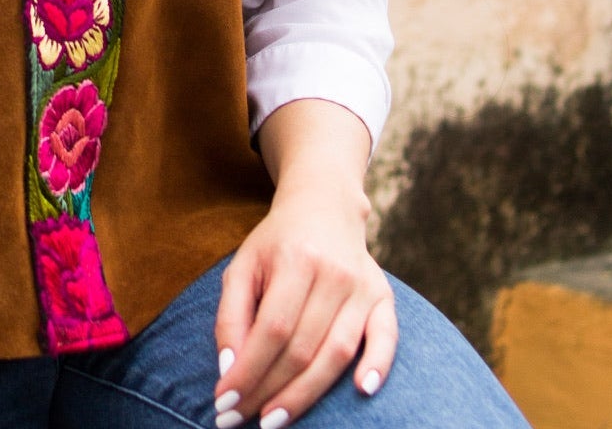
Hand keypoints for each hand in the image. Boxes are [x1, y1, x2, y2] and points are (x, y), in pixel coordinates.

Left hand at [212, 104, 397, 426]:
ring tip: (275, 421)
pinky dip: (378, 365)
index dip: (249, 370)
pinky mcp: (383, 297)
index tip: (225, 401)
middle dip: (269, 391)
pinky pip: (386, 337)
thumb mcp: (243, 265)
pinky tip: (362, 392)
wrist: (324, 204)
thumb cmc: (276, 243)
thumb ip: (231, 315)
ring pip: (337, 353)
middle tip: (242, 420)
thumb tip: (229, 370)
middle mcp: (333, 273)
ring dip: (306, 395)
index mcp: (295, 259)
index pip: (272, 329)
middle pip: (302, 348)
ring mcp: (362, 286)